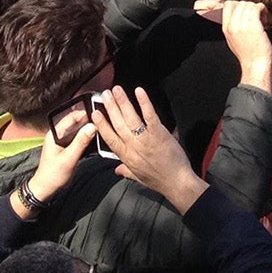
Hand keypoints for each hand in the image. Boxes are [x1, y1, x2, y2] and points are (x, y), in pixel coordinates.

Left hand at [12, 117, 95, 220]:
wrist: (46, 188)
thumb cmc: (53, 175)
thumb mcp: (68, 158)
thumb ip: (80, 142)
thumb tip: (92, 127)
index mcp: (55, 134)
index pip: (71, 117)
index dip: (85, 114)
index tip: (99, 115)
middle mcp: (59, 134)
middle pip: (76, 121)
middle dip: (89, 120)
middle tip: (103, 121)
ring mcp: (63, 140)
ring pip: (79, 129)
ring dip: (88, 129)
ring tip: (102, 129)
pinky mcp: (68, 147)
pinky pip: (79, 137)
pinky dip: (87, 137)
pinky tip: (96, 139)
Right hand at [93, 86, 204, 212]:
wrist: (177, 183)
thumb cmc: (159, 180)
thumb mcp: (138, 177)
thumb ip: (126, 171)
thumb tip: (117, 170)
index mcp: (127, 157)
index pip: (109, 138)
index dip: (101, 125)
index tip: (95, 114)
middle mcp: (133, 147)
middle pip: (117, 124)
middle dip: (110, 108)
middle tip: (104, 95)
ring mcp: (145, 139)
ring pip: (130, 118)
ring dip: (122, 102)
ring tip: (116, 90)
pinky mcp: (159, 133)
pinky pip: (149, 115)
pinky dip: (144, 102)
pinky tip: (139, 91)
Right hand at [215, 0, 271, 91]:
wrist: (255, 65)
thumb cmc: (247, 54)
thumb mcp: (232, 40)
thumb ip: (232, 26)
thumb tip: (238, 12)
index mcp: (226, 28)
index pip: (228, 5)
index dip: (238, 4)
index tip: (246, 11)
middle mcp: (233, 25)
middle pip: (240, 3)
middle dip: (250, 7)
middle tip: (256, 17)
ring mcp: (243, 25)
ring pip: (250, 4)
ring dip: (257, 9)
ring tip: (261, 19)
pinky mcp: (254, 25)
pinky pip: (257, 7)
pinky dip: (263, 9)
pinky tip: (265, 19)